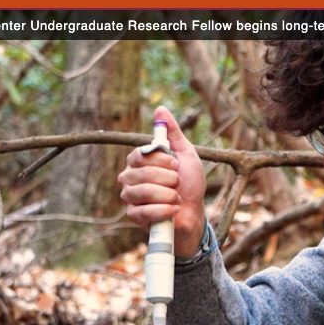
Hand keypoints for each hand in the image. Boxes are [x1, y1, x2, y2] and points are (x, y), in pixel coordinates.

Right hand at [117, 106, 207, 256]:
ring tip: (177, 198)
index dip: (161, 161)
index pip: (141, 155)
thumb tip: (161, 109)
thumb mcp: (185, 154)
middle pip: (142, 174)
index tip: (176, 165)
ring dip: (169, 195)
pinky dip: (165, 210)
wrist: (194, 212)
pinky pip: (145, 211)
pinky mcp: (133, 215)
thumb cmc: (189, 183)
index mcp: (139, 160)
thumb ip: (172, 133)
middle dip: (168, 180)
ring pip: (143, 192)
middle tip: (178, 183)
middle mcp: (129, 176)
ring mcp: (129, 196)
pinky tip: (174, 210)